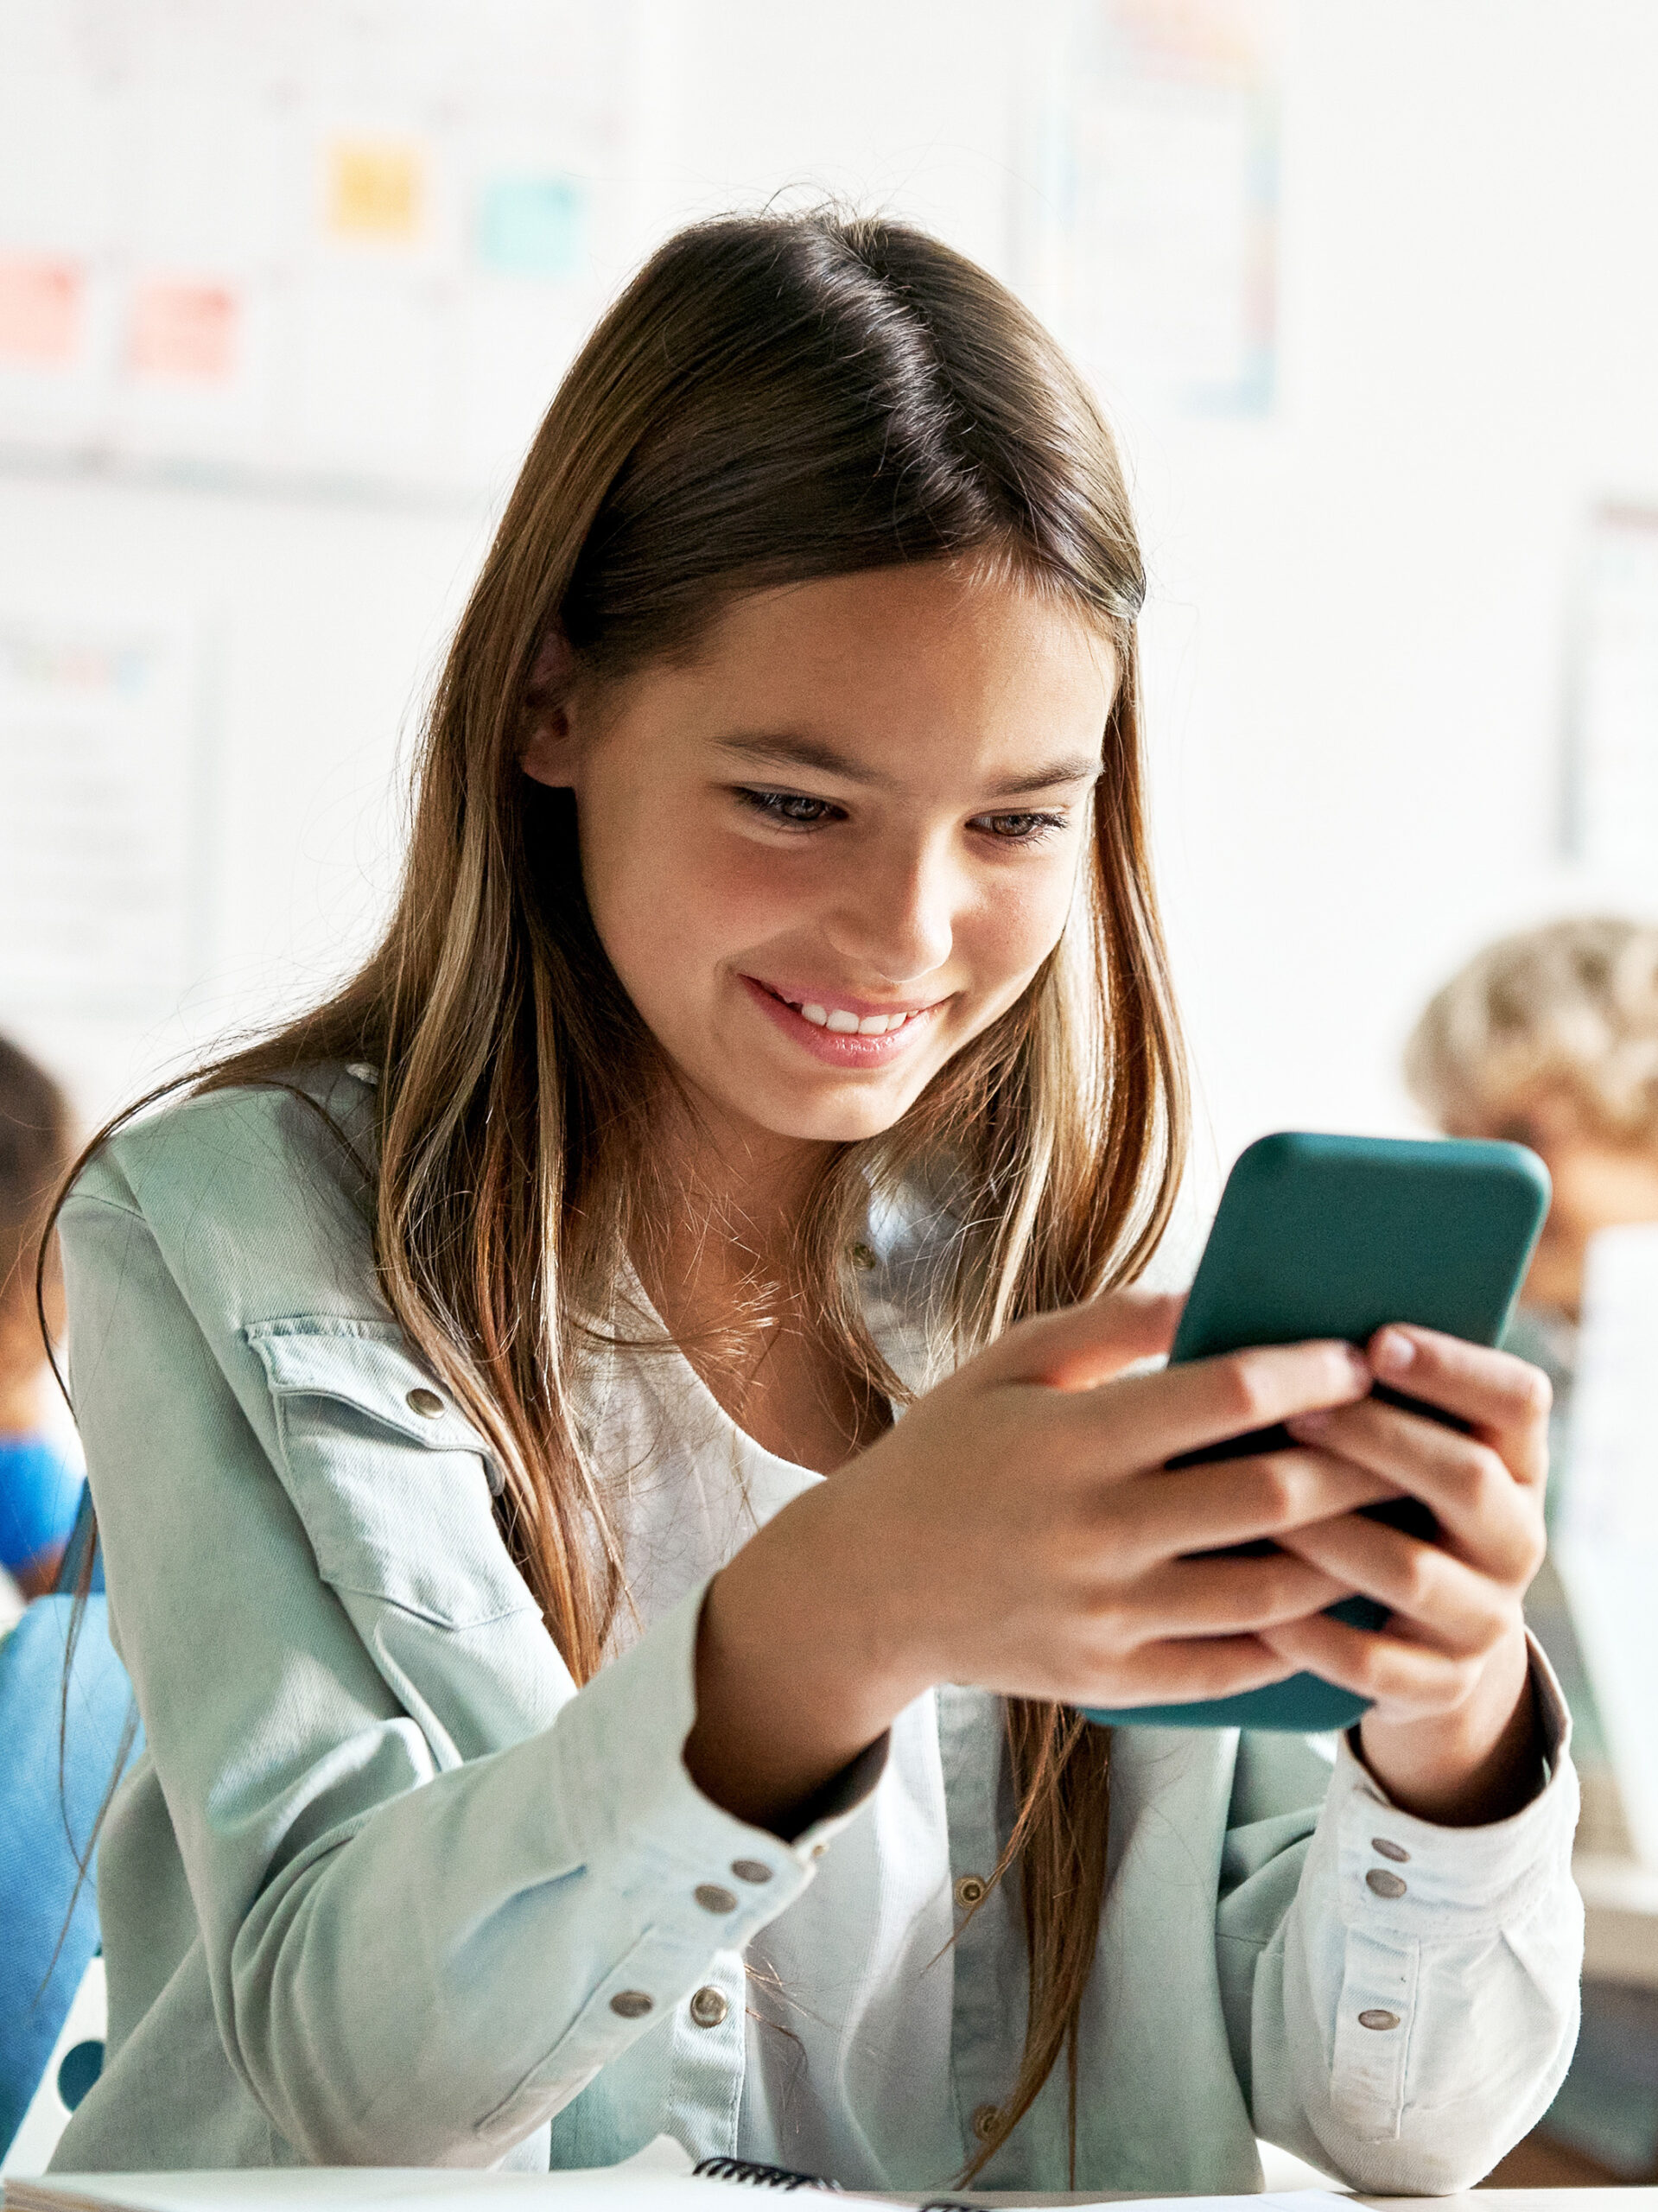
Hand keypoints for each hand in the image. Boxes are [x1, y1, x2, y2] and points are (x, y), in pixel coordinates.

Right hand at [686, 1292, 1386, 1833]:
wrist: (869, 1583)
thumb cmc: (949, 1451)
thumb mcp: (1009, 1362)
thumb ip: (1114, 1322)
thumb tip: (1219, 1291)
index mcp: (1071, 1442)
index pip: (1222, 1397)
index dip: (1306, 1372)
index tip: (1358, 1354)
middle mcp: (1093, 1533)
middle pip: (1268, 1500)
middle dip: (1359, 1463)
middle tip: (1411, 1437)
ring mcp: (1105, 1616)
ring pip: (1270, 1593)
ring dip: (1348, 1553)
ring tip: (1395, 1518)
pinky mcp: (1111, 1679)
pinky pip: (1233, 1666)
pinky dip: (1297, 1636)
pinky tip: (1336, 1597)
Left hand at [1267, 1325, 1550, 1825]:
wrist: (1416, 1639)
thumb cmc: (1380, 1507)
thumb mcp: (1397, 1451)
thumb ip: (1368, 1395)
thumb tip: (1284, 1332)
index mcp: (1514, 1463)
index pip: (1518, 1399)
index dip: (1453, 1367)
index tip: (1374, 1342)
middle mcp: (1514, 1537)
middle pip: (1465, 1476)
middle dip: (1375, 1438)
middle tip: (1295, 1414)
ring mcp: (1484, 1617)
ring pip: (1409, 1569)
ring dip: (1329, 1531)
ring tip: (1255, 1501)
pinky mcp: (1439, 1684)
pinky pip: (1368, 1660)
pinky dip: (1305, 1631)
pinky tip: (1248, 1601)